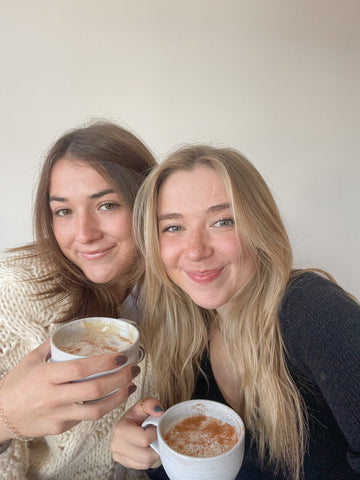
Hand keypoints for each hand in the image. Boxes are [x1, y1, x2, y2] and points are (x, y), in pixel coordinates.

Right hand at [0, 339, 138, 440]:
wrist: (0, 414)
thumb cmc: (17, 383)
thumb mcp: (32, 359)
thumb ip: (53, 345)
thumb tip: (72, 329)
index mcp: (46, 376)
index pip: (81, 369)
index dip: (104, 363)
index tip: (121, 356)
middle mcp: (53, 396)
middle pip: (94, 390)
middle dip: (120, 379)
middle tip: (133, 369)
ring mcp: (58, 415)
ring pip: (96, 410)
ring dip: (119, 397)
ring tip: (131, 386)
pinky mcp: (61, 427)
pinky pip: (86, 417)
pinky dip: (102, 407)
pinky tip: (112, 397)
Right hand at [111, 397, 163, 469]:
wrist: (132, 425)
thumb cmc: (139, 415)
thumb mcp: (144, 405)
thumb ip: (151, 404)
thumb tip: (158, 412)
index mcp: (121, 428)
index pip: (144, 439)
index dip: (155, 434)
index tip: (156, 427)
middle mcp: (116, 444)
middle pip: (145, 454)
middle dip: (155, 446)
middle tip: (156, 436)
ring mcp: (119, 456)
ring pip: (145, 462)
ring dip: (153, 453)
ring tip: (153, 441)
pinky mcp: (124, 463)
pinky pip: (143, 466)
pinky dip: (149, 459)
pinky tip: (148, 448)